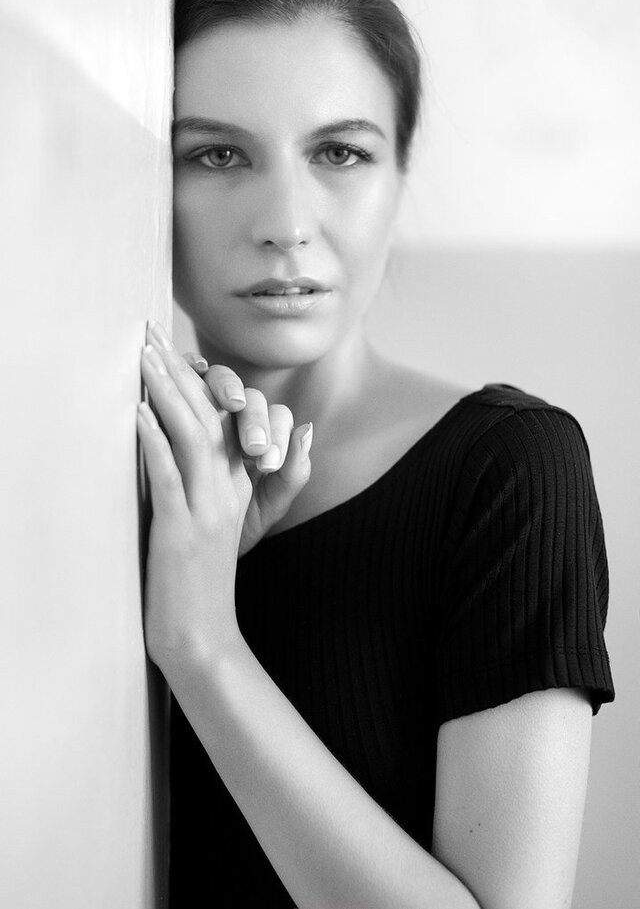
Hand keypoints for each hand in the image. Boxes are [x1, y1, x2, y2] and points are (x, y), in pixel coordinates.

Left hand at [137, 321, 311, 668]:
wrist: (204, 638)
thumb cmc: (200, 584)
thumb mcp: (220, 528)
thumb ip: (218, 484)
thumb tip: (219, 445)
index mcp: (238, 487)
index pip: (222, 421)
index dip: (196, 380)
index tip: (170, 348)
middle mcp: (229, 491)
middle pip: (208, 418)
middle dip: (178, 372)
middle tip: (150, 334)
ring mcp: (208, 510)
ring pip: (193, 436)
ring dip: (168, 392)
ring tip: (145, 357)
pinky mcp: (183, 530)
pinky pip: (170, 476)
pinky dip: (155, 440)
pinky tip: (139, 411)